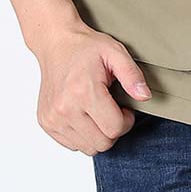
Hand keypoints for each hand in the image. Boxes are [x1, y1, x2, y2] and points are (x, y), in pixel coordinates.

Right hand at [33, 22, 150, 154]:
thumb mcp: (115, 52)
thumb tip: (144, 96)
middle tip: (113, 109)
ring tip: (98, 111)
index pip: (114, 128)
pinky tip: (84, 114)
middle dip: (114, 129)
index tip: (124, 108)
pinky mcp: (46, 123)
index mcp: (83, 91)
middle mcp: (65, 108)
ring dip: (99, 134)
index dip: (126, 120)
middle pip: (102, 143)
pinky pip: (73, 145)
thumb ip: (132, 75)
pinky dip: (83, 135)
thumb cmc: (86, 48)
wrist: (56, 43)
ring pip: (88, 148)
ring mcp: (53, 118)